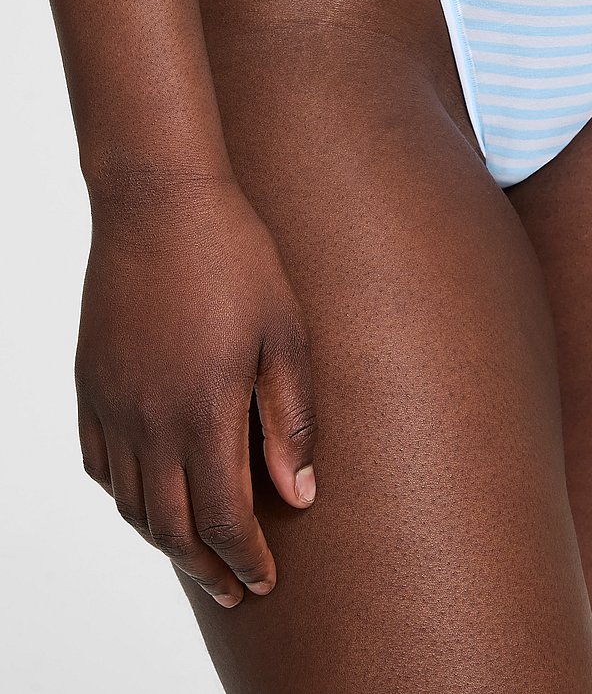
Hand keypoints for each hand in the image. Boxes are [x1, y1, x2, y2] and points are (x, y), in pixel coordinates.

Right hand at [75, 174, 316, 606]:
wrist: (160, 202)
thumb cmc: (235, 259)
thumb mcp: (284, 335)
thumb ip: (290, 421)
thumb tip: (301, 495)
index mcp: (204, 411)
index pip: (224, 519)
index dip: (246, 560)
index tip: (266, 580)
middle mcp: (149, 420)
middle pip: (172, 526)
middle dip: (208, 567)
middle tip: (234, 588)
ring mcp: (112, 403)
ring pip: (131, 503)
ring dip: (165, 539)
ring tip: (197, 552)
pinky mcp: (91, 383)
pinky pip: (99, 464)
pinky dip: (124, 497)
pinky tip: (148, 495)